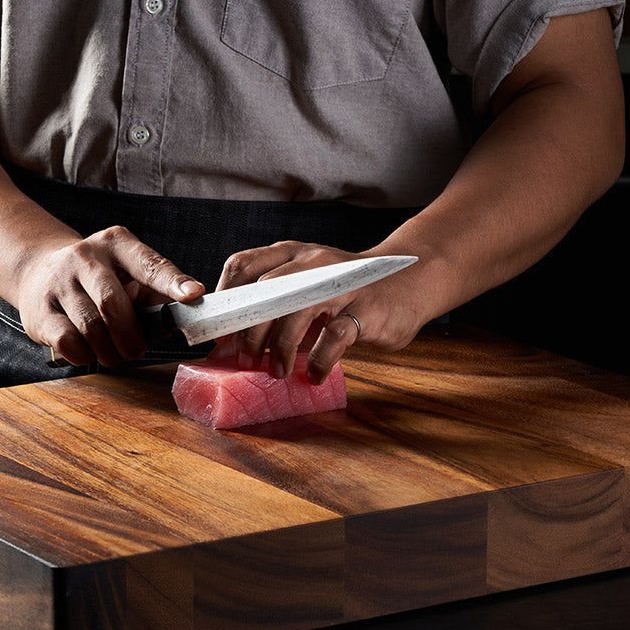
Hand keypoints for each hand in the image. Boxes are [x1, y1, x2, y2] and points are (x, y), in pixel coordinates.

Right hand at [14, 226, 203, 366]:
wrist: (37, 271)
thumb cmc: (97, 280)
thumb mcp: (126, 274)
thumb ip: (155, 293)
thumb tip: (181, 321)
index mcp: (117, 244)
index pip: (148, 264)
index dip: (172, 282)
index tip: (194, 295)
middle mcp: (85, 256)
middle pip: (113, 303)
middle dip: (130, 336)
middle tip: (136, 350)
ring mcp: (59, 281)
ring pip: (91, 326)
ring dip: (109, 351)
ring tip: (114, 354)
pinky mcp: (40, 309)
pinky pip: (68, 341)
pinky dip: (85, 355)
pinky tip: (89, 351)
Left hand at [209, 241, 424, 383]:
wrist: (410, 280)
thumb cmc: (348, 289)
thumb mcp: (309, 284)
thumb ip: (277, 305)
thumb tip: (233, 345)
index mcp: (293, 254)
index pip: (244, 265)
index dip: (225, 300)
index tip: (220, 333)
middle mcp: (314, 262)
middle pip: (265, 293)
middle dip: (250, 332)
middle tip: (245, 361)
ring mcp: (341, 283)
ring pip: (296, 311)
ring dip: (281, 348)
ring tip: (278, 371)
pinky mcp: (366, 308)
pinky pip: (334, 337)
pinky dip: (319, 362)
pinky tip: (314, 376)